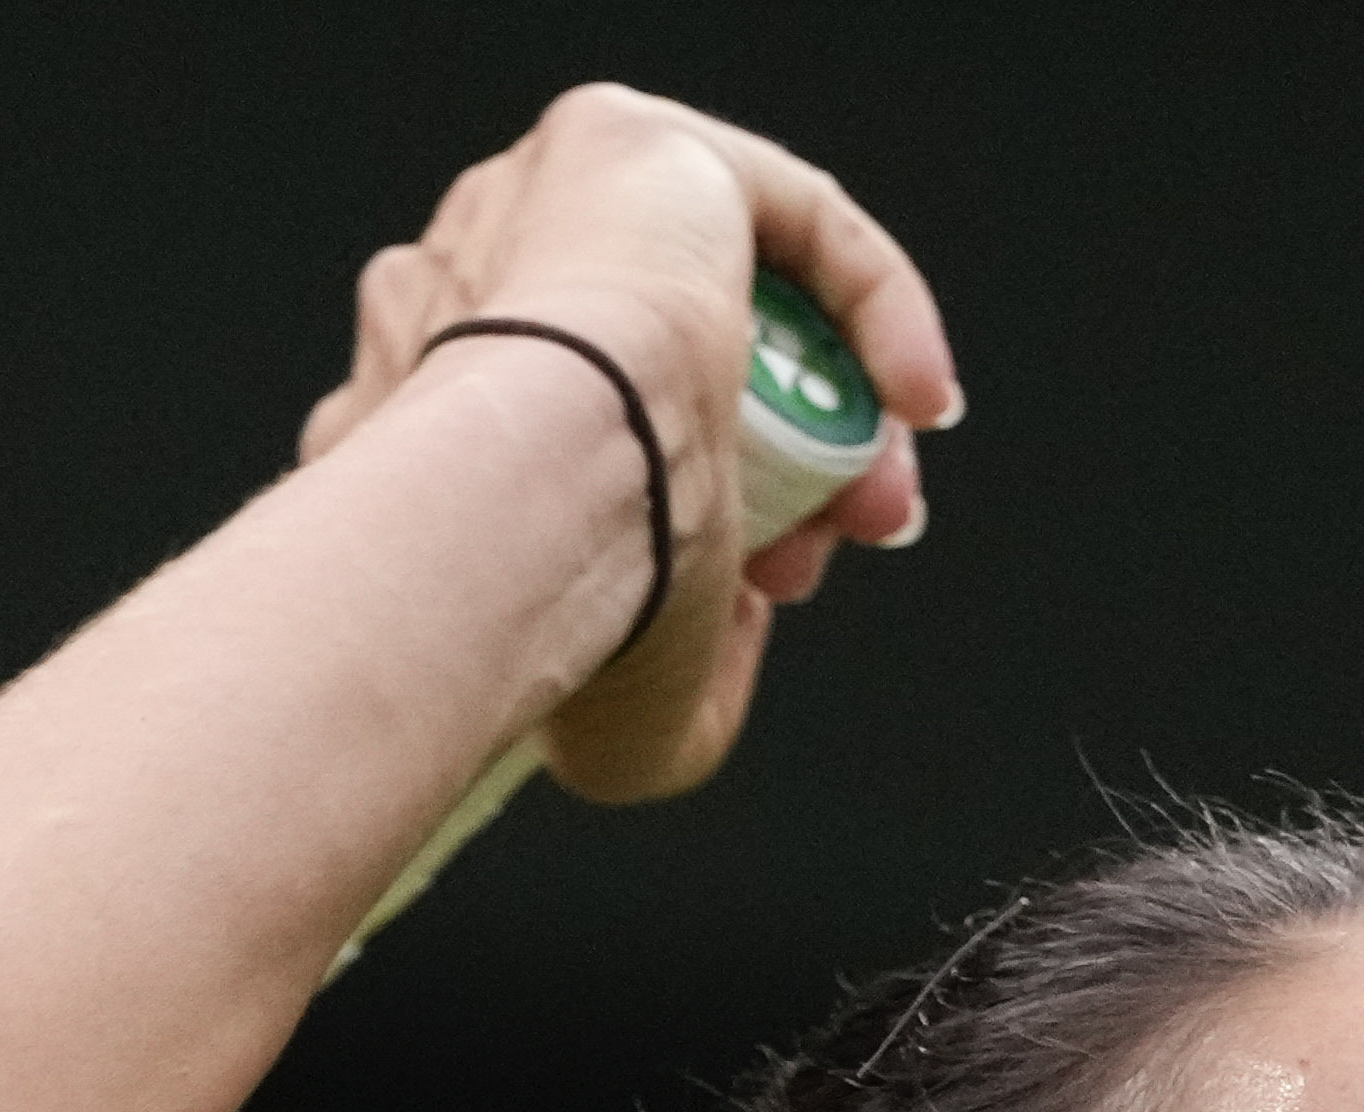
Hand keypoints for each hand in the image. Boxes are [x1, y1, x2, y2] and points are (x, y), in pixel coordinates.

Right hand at [289, 82, 960, 807]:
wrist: (522, 505)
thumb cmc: (544, 616)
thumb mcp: (619, 714)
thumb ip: (671, 686)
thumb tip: (721, 649)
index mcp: (445, 409)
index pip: (610, 434)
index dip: (726, 513)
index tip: (784, 584)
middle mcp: (478, 289)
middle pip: (675, 362)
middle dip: (785, 469)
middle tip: (826, 554)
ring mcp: (538, 203)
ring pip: (731, 298)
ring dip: (825, 405)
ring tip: (867, 503)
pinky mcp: (626, 144)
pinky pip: (792, 214)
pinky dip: (876, 306)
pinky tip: (918, 401)